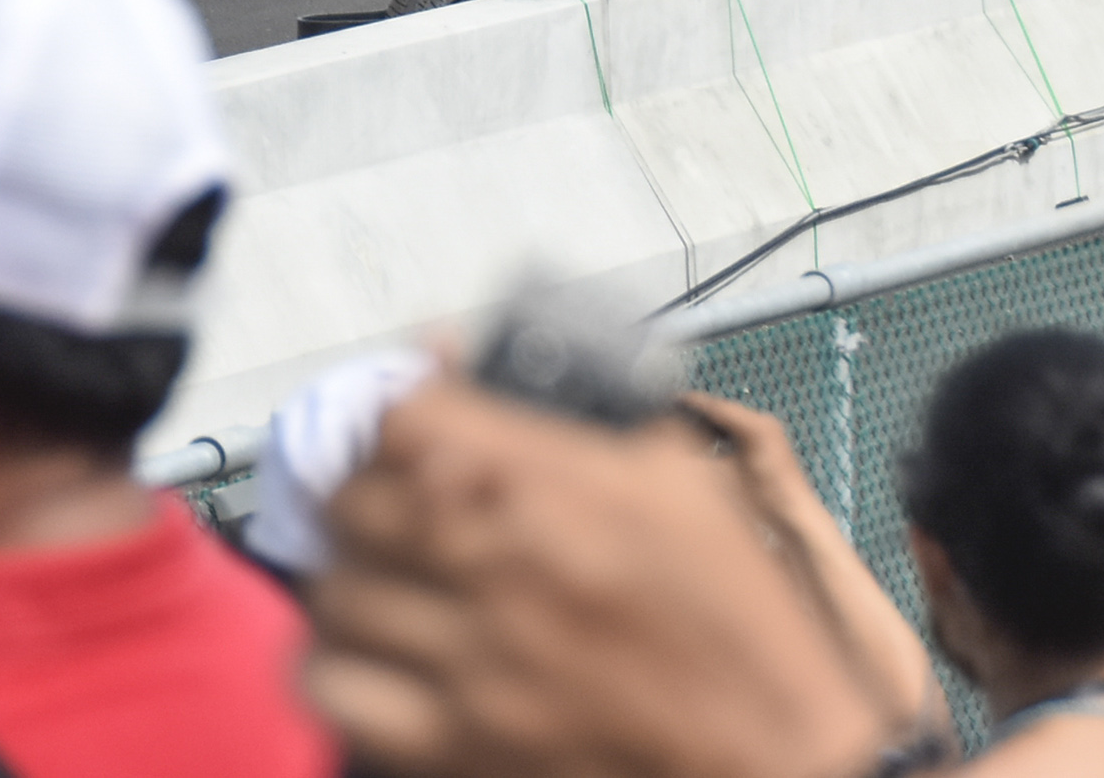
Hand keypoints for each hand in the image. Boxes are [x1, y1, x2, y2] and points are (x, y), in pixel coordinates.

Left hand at [307, 376, 899, 777]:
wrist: (765, 749)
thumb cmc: (732, 621)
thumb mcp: (680, 484)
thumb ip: (584, 417)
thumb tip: (481, 364)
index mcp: (561, 488)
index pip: (409, 419)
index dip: (397, 411)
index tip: (406, 422)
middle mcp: (503, 565)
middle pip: (356, 500)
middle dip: (366, 488)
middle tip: (390, 496)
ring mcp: (471, 659)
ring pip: (338, 591)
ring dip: (353, 572)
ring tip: (385, 573)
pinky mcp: (453, 741)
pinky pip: (339, 687)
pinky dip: (339, 662)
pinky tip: (375, 650)